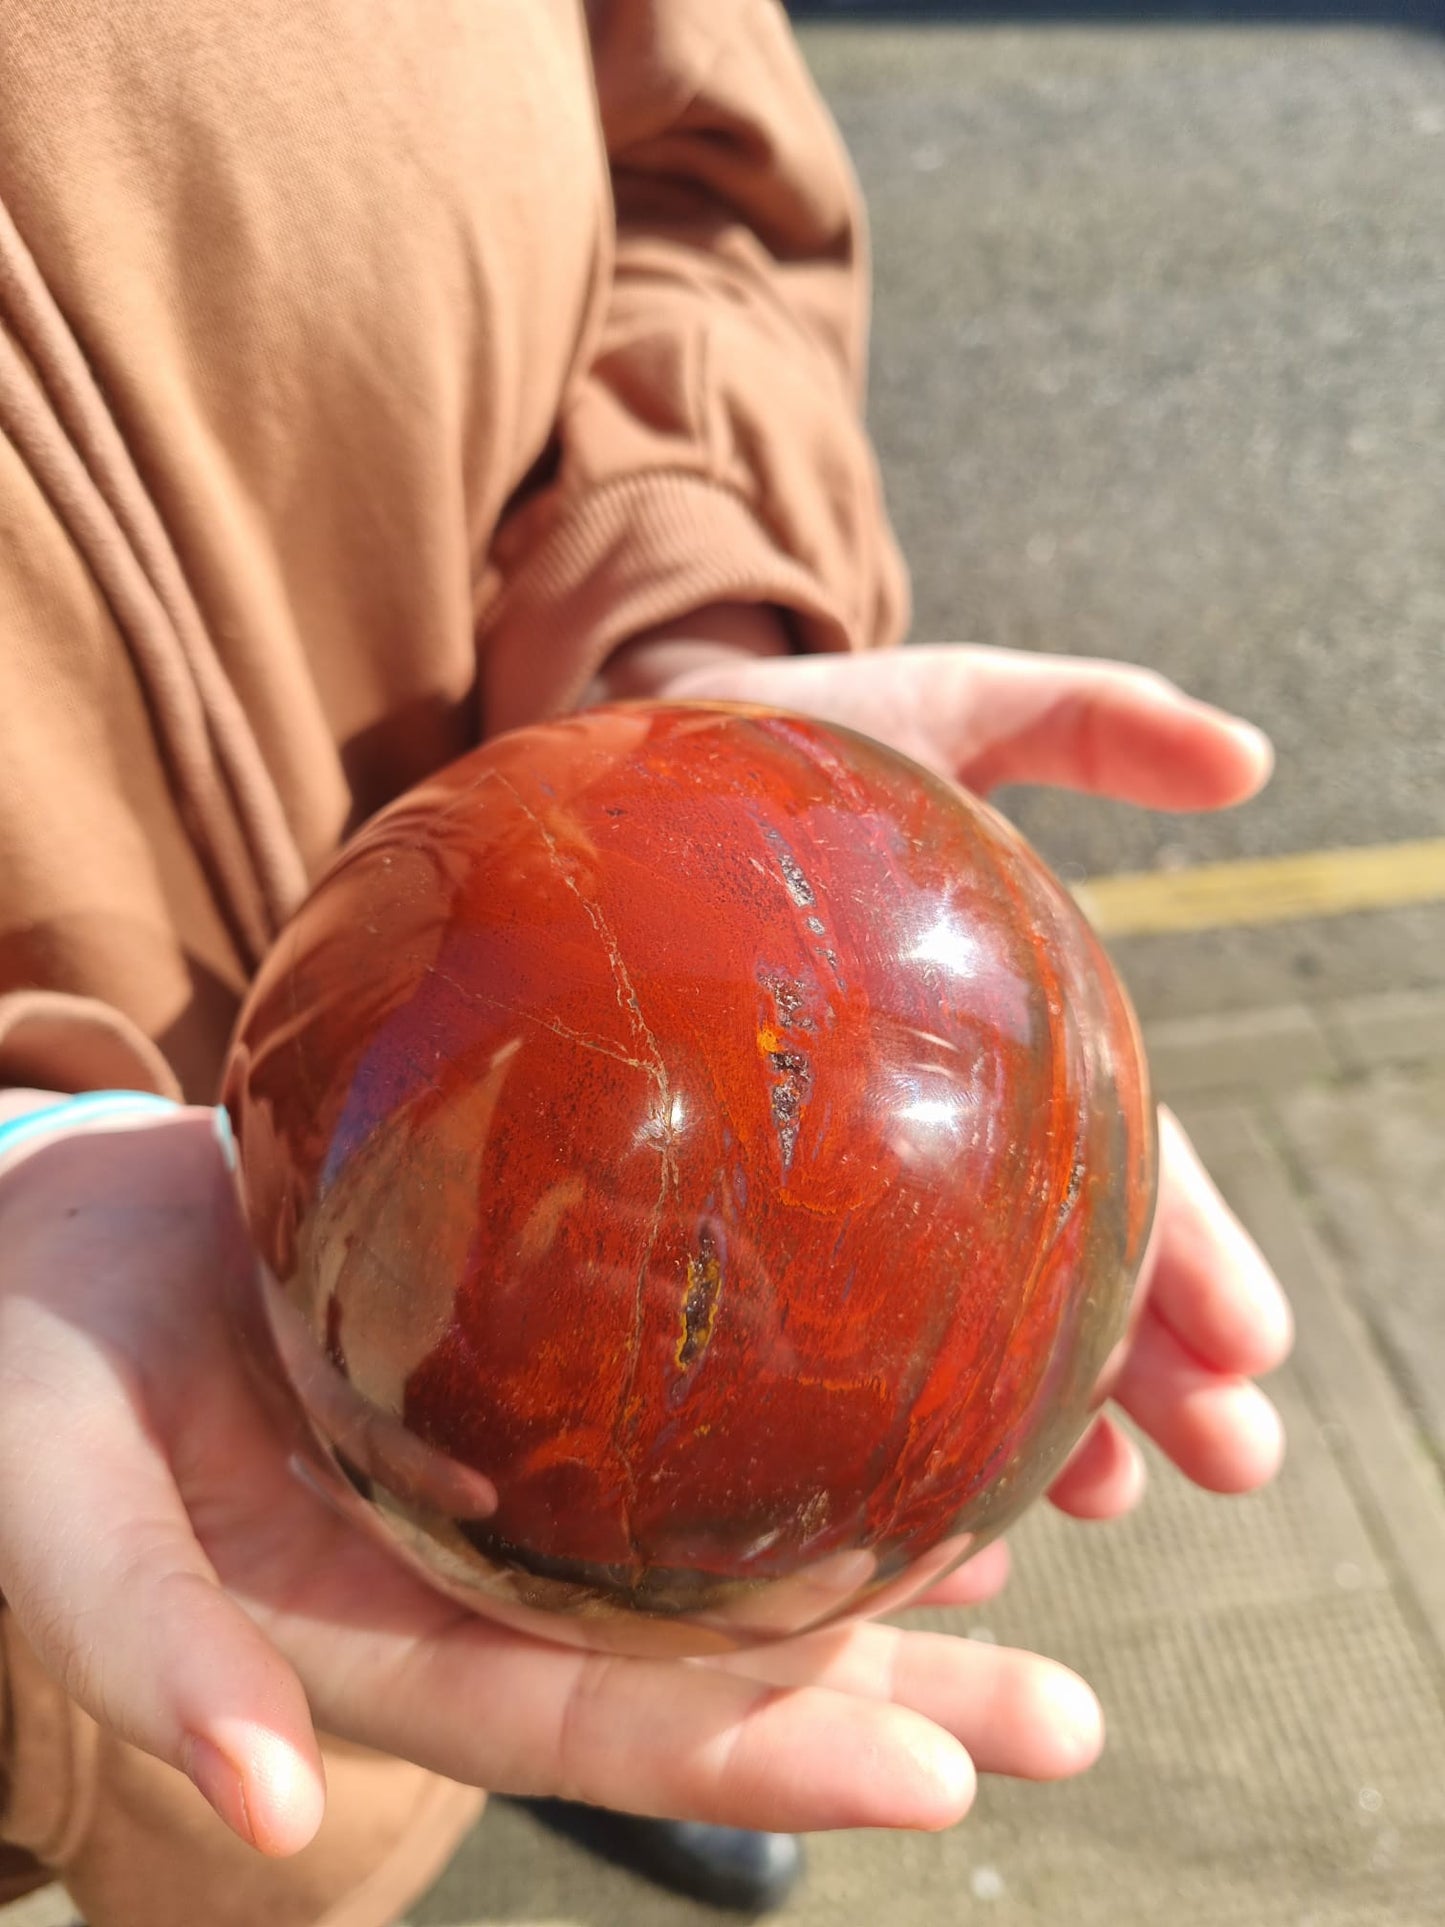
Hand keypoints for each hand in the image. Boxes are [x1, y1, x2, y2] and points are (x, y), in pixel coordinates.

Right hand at [0, 1103, 1097, 1860]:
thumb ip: (143, 1638)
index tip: (936, 1778)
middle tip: (1066, 1719)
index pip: (597, 1725)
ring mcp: (502, 1472)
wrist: (36, 1244)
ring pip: (713, 1544)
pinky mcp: (507, 1358)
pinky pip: (674, 1413)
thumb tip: (264, 1794)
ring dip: (873, 1571)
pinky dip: (790, 1430)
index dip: (760, 1758)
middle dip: (882, 1701)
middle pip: (699, 1662)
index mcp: (381, 1636)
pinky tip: (900, 1414)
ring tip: (1038, 1569)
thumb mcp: (55, 1498)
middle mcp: (472, 1573)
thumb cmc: (30, 1373)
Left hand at [636, 642, 1294, 1525]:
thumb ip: (1086, 721)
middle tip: (1233, 1463)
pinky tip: (905, 1501)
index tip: (1253, 1350)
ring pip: (959, 1325)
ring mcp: (841, 1174)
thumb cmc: (785, 747)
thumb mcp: (940, 707)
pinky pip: (801, 1332)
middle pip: (1062, 1265)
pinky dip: (871, 1420)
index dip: (1192, 1252)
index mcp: (1003, 1041)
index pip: (1120, 1162)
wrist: (620, 778)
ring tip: (1107, 1500)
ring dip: (1047, 1420)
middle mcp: (938, 1126)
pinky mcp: (728, 1202)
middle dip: (1156, 1370)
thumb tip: (1250, 761)